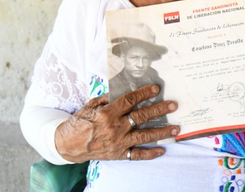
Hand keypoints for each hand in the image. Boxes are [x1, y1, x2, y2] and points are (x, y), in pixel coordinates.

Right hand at [54, 85, 178, 162]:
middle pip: (141, 117)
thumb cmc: (79, 122)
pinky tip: (162, 150)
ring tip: (176, 128)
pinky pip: (137, 155)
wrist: (67, 145)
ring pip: (144, 136)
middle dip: (159, 110)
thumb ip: (106, 98)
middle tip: (173, 105)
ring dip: (162, 132)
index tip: (156, 89)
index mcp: (107, 114)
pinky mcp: (118, 154)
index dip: (144, 94)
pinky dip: (150, 153)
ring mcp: (118, 142)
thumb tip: (121, 89)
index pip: (129, 101)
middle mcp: (115, 128)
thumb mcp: (90, 106)